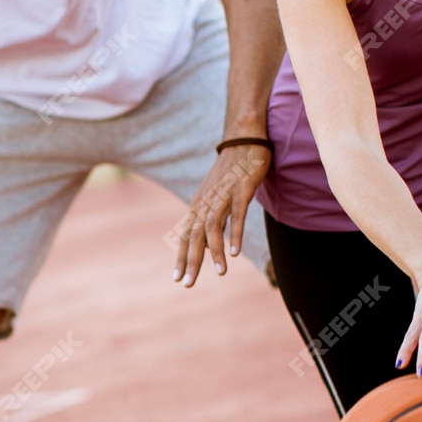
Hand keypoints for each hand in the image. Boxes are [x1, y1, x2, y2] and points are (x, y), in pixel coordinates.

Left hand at [174, 142, 270, 285]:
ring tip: (220, 274)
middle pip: (195, 236)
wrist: (244, 138)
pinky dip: (235, 233)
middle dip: (191, 261)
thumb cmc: (232, 169)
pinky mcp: (241, 189)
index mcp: (200, 204)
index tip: (178, 278)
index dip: (182, 257)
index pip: (187, 236)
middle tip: (188, 284)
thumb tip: (208, 240)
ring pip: (214, 228)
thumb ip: (211, 216)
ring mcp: (223, 195)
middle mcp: (207, 201)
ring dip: (215, 252)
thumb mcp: (216, 194)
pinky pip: (237, 215)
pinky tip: (234, 252)